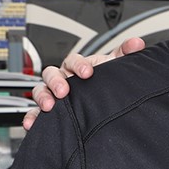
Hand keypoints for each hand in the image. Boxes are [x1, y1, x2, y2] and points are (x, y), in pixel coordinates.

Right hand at [21, 36, 145, 129]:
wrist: (106, 104)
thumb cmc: (106, 82)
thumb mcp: (115, 68)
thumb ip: (125, 55)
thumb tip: (136, 43)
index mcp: (77, 67)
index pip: (73, 60)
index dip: (79, 65)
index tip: (88, 72)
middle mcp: (63, 79)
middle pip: (52, 73)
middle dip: (57, 81)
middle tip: (65, 91)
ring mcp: (54, 94)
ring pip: (41, 91)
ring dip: (43, 97)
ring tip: (49, 106)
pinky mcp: (49, 112)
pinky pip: (35, 113)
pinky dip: (32, 118)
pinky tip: (33, 124)